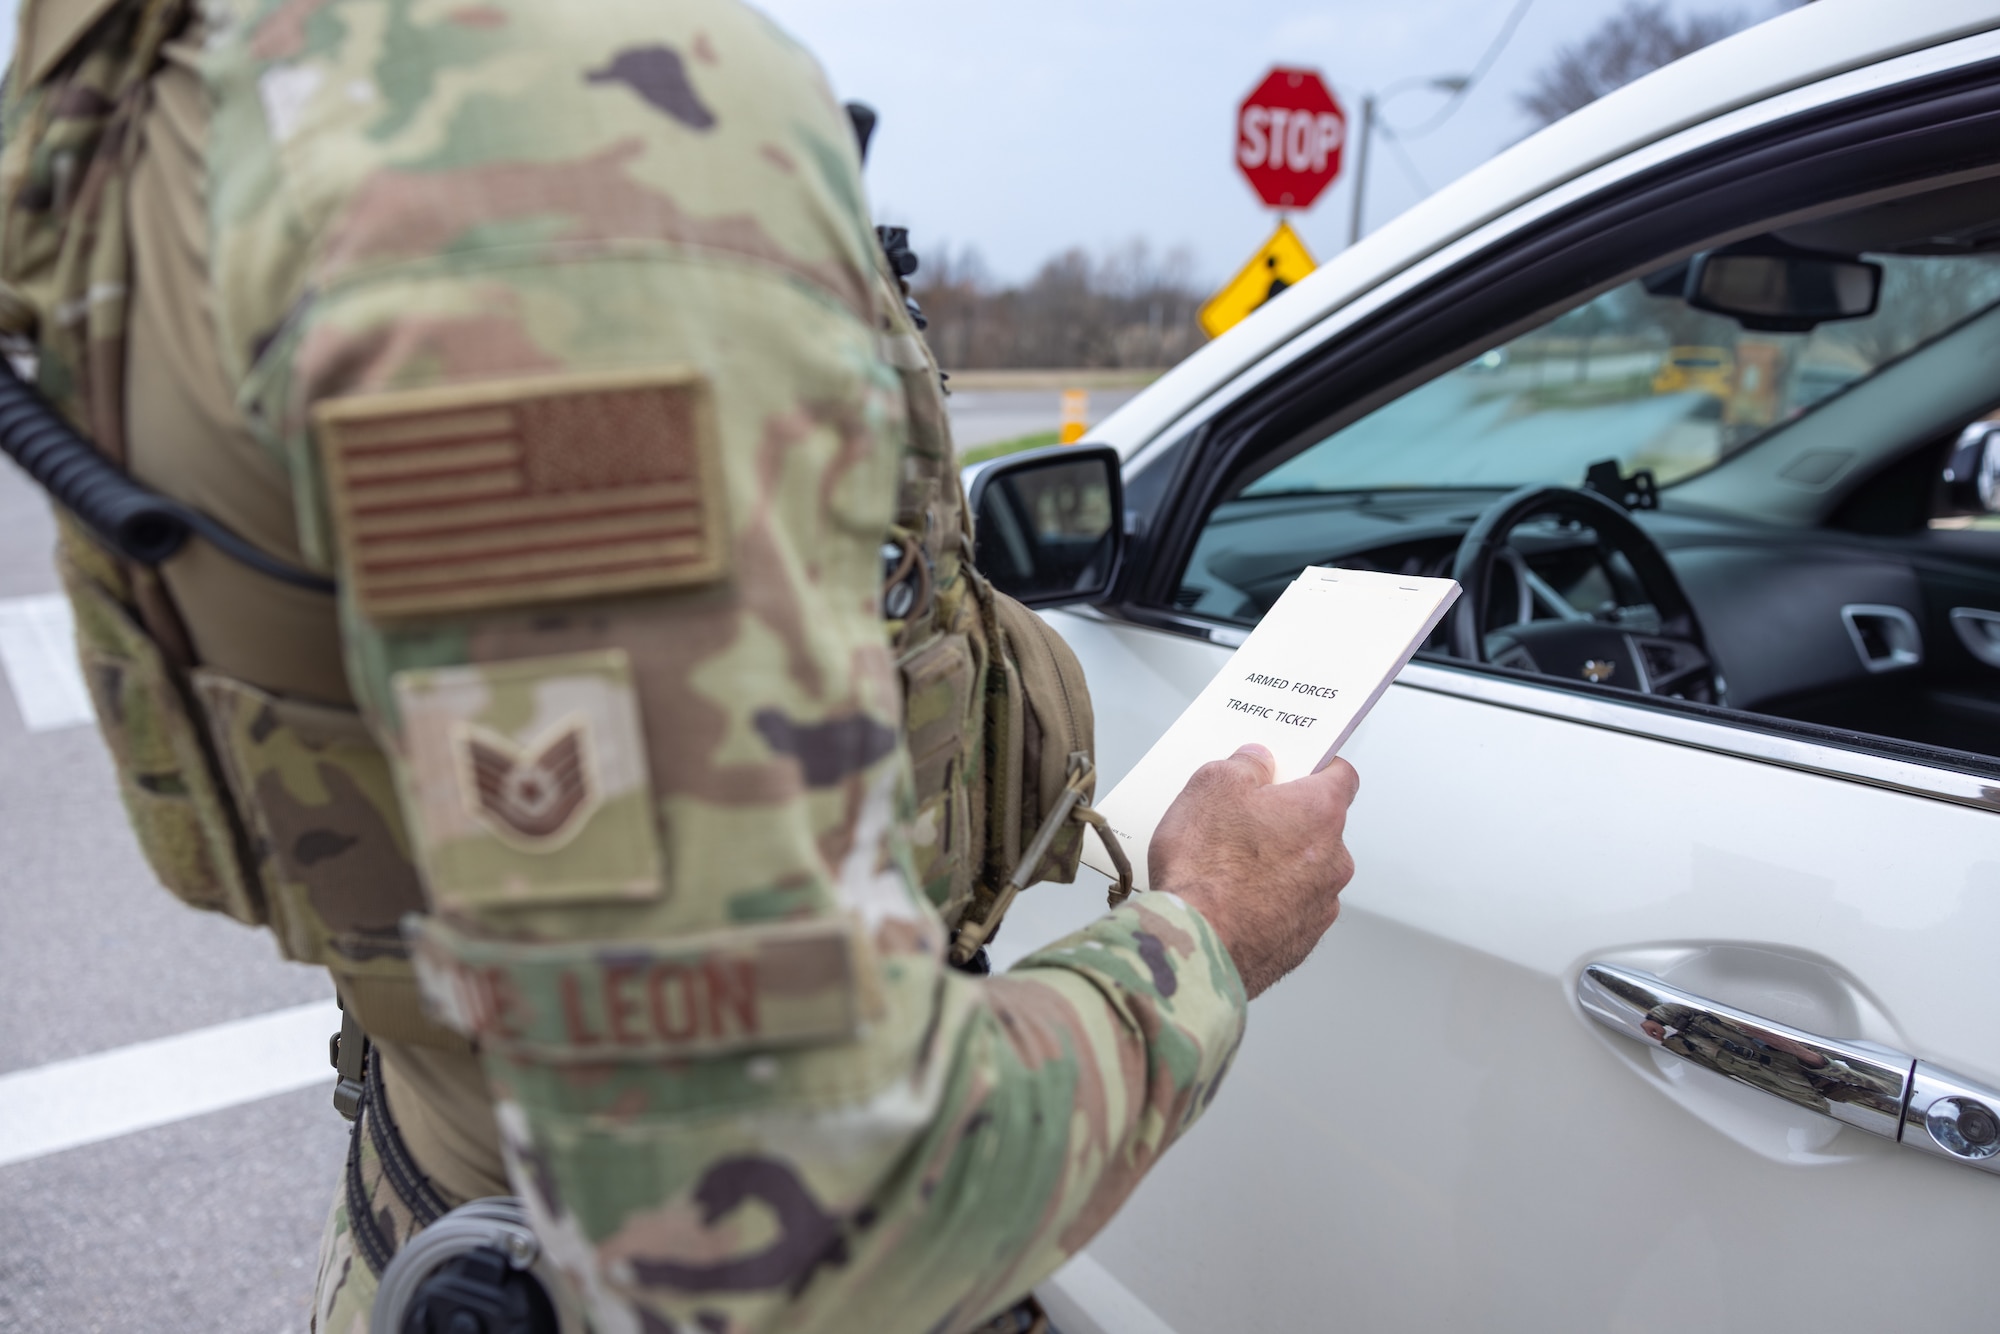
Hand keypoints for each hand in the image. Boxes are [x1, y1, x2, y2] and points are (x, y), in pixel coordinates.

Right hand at [1147, 744, 1358, 998]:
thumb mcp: (1211, 787)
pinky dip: (1268, 902)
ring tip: (1225, 868)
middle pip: (1318, 826)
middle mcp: (1334, 859)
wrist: (1196, 946)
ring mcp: (1322, 904)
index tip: (1290, 767)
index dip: (1314, 767)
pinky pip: (1290, 908)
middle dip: (1285, 820)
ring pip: (1305, 871)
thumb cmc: (1205, 869)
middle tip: (1240, 819)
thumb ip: (1243, 765)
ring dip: (1277, 865)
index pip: (1341, 776)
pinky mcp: (1302, 942)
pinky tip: (1229, 902)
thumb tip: (1257, 761)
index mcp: (1320, 812)